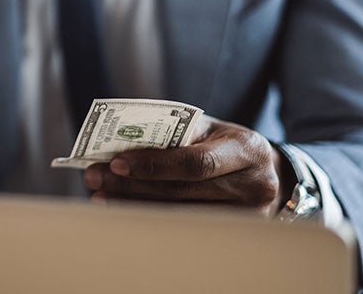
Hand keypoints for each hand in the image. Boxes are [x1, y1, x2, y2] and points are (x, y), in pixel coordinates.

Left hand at [83, 115, 286, 215]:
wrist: (267, 173)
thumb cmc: (226, 145)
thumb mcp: (210, 128)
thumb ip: (174, 130)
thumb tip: (119, 140)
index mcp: (246, 149)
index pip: (194, 162)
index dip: (153, 164)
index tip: (116, 162)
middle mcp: (253, 185)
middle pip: (181, 192)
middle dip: (131, 185)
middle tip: (94, 177)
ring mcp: (248, 216)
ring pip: (178, 215)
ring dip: (133, 205)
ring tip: (101, 196)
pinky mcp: (236, 235)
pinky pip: (185, 228)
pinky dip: (150, 218)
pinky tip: (125, 211)